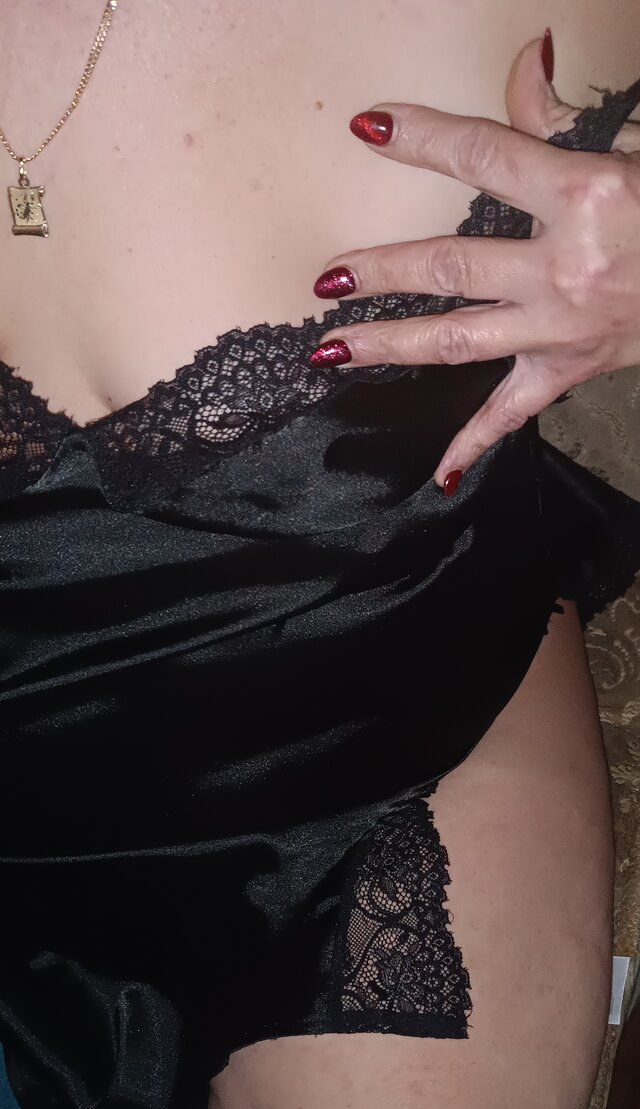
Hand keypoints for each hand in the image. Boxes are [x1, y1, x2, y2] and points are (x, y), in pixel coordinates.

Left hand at [311, 35, 639, 490]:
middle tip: (326, 280)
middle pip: (449, 266)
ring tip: (332, 350)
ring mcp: (562, 328)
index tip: (368, 129)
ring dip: (390, 344)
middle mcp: (565, 268)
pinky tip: (439, 473)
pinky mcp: (570, 370)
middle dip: (380, 272)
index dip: (422, 139)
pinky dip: (476, 443)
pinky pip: (513, 412)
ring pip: (458, 339)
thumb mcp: (627, 149)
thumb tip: (526, 57)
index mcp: (583, 197)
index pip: (483, 157)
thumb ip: (561, 115)